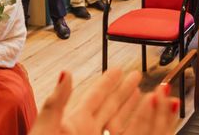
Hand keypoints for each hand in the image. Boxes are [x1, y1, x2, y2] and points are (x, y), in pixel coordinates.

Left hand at [30, 68, 177, 134]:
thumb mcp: (47, 131)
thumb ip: (57, 104)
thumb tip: (65, 74)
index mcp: (74, 125)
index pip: (94, 98)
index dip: (106, 82)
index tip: (117, 70)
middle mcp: (89, 134)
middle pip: (111, 107)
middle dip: (124, 91)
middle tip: (136, 76)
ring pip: (124, 122)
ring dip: (136, 107)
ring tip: (148, 94)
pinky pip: (134, 134)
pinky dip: (145, 122)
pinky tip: (151, 112)